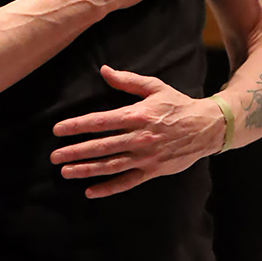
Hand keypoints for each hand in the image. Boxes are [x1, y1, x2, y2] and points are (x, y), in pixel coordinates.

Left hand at [50, 65, 224, 196]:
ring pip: (110, 166)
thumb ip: (127, 80)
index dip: (77, 125)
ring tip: (65, 172)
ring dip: (86, 169)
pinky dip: (108, 188)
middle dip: (75, 151)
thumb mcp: (154, 87)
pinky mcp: (153, 171)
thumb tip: (103, 70)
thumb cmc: (177, 105)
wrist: (207, 127)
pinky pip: (127, 182)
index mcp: (137, 115)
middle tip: (54, 155)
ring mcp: (146, 157)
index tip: (58, 130)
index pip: (101, 121)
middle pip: (101, 146)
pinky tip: (89, 191)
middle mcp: (139, 138)